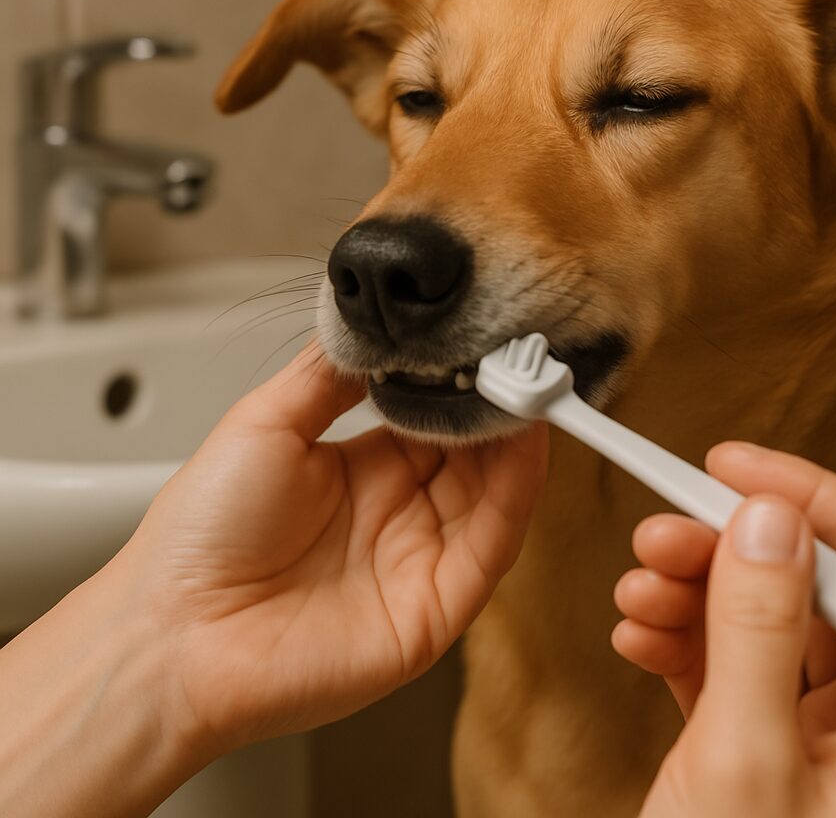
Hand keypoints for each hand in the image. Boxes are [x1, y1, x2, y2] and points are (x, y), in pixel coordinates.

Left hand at [120, 342, 547, 753]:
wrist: (172, 633)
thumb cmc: (200, 535)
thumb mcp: (266, 423)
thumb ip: (329, 376)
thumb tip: (374, 329)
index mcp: (364, 470)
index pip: (437, 419)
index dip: (465, 380)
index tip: (489, 337)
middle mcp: (399, 513)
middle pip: (474, 454)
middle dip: (501, 404)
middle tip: (527, 355)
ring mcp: (421, 561)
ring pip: (493, 495)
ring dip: (518, 442)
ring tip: (535, 386)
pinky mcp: (435, 609)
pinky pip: (490, 547)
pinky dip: (517, 494)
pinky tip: (525, 444)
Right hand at [612, 442, 835, 817]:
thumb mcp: (746, 761)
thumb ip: (762, 627)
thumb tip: (771, 515)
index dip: (809, 497)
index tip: (728, 466)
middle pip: (818, 579)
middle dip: (727, 550)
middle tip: (655, 536)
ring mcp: (833, 728)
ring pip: (768, 611)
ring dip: (693, 589)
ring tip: (633, 592)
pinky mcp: (776, 739)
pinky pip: (735, 655)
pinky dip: (683, 635)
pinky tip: (639, 631)